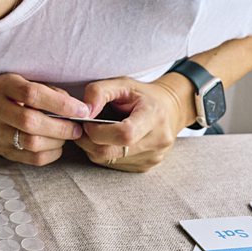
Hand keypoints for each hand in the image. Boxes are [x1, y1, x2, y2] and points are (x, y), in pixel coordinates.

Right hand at [0, 73, 89, 165]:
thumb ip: (52, 92)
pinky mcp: (2, 151)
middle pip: (30, 121)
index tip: (81, 110)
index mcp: (3, 85)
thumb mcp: (29, 84)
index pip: (32, 94)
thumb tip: (79, 109)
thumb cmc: (17, 97)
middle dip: (61, 127)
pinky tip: (56, 145)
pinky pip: (32, 158)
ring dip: (57, 141)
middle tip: (77, 128)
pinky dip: (51, 153)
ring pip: (31, 142)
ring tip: (67, 135)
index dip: (60, 103)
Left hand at [76, 76, 190, 171]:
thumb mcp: (122, 84)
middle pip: (111, 152)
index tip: (88, 120)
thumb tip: (83, 112)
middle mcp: (157, 141)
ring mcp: (152, 157)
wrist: (168, 110)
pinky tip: (107, 139)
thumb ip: (99, 92)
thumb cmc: (142, 95)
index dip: (98, 130)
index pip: (124, 134)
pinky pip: (113, 164)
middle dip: (89, 140)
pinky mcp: (144, 166)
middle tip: (84, 126)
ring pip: (108, 160)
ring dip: (93, 146)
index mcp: (154, 116)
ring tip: (96, 130)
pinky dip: (103, 152)